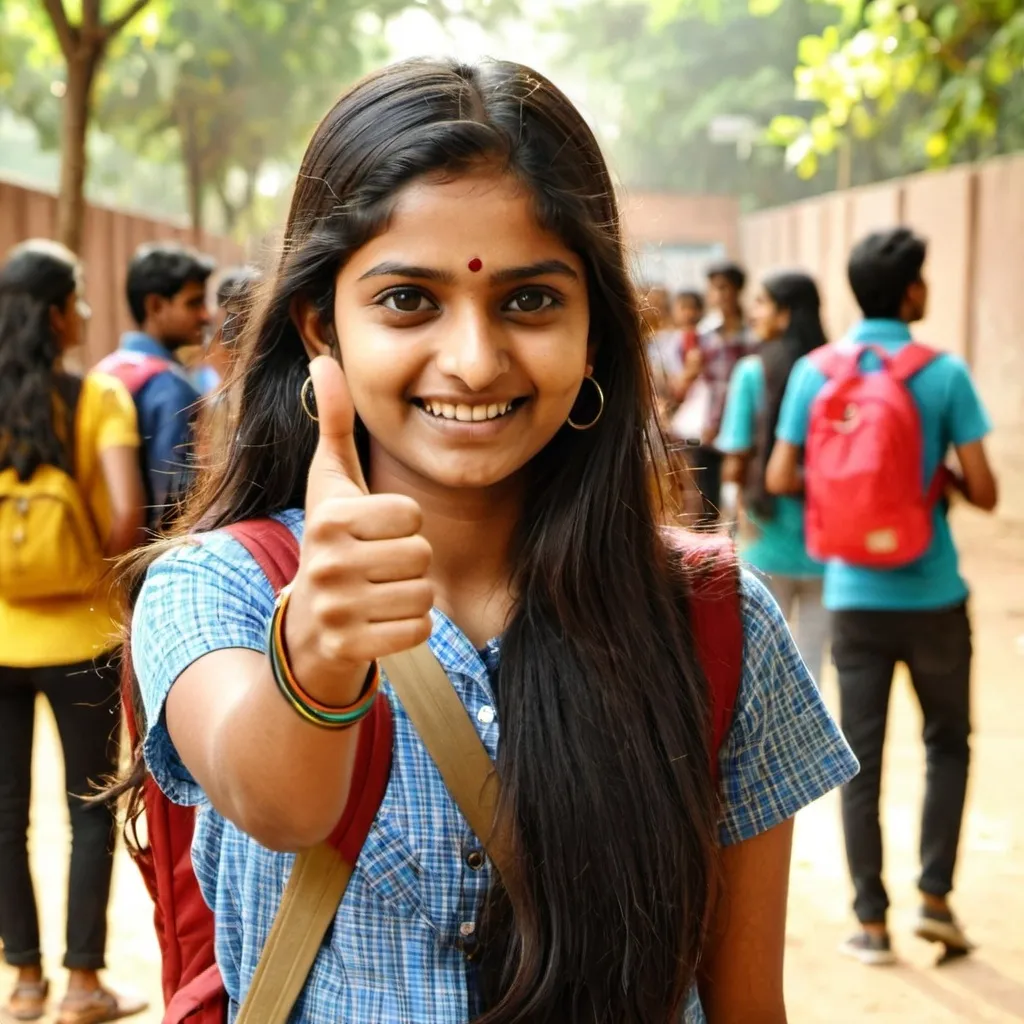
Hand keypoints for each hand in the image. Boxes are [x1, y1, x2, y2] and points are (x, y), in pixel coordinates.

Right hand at [284, 356, 433, 702]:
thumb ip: (334, 422)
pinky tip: (379, 620)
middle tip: (376, 566)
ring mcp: (336, 609)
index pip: (412, 515)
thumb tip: (323, 358)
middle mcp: (327, 563)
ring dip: (411, 594)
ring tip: (377, 591)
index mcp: (329, 518)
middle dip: (409, 561)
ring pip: (425, 593)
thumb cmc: (330, 540)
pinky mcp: (350, 647)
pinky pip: (419, 630)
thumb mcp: (330, 481)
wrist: (306, 623)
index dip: (403, 523)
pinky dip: (409, 628)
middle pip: (421, 554)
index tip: (374, 532)